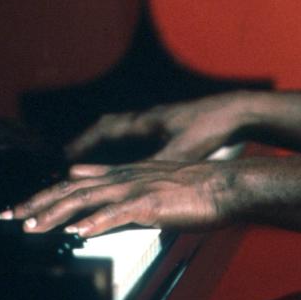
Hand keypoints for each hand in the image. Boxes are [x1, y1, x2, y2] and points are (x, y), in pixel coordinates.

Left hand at [1, 161, 229, 237]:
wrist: (224, 185)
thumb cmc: (192, 190)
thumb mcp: (149, 183)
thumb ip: (119, 189)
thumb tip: (92, 198)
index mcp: (121, 174)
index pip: (71, 184)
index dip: (41, 196)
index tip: (15, 210)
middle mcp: (122, 178)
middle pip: (69, 190)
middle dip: (35, 204)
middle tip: (6, 218)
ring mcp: (135, 189)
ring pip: (86, 200)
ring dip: (55, 214)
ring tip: (31, 227)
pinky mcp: (150, 203)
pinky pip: (117, 213)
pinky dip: (95, 222)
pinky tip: (79, 232)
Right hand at [66, 91, 253, 161]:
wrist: (238, 110)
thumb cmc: (210, 126)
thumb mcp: (181, 151)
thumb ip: (154, 168)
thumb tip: (131, 189)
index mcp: (145, 122)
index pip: (103, 130)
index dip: (81, 145)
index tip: (63, 160)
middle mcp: (147, 119)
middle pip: (106, 129)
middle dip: (85, 145)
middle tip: (68, 161)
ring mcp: (158, 122)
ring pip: (121, 132)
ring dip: (104, 147)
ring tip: (85, 165)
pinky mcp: (171, 127)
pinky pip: (136, 136)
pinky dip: (123, 149)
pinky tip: (124, 162)